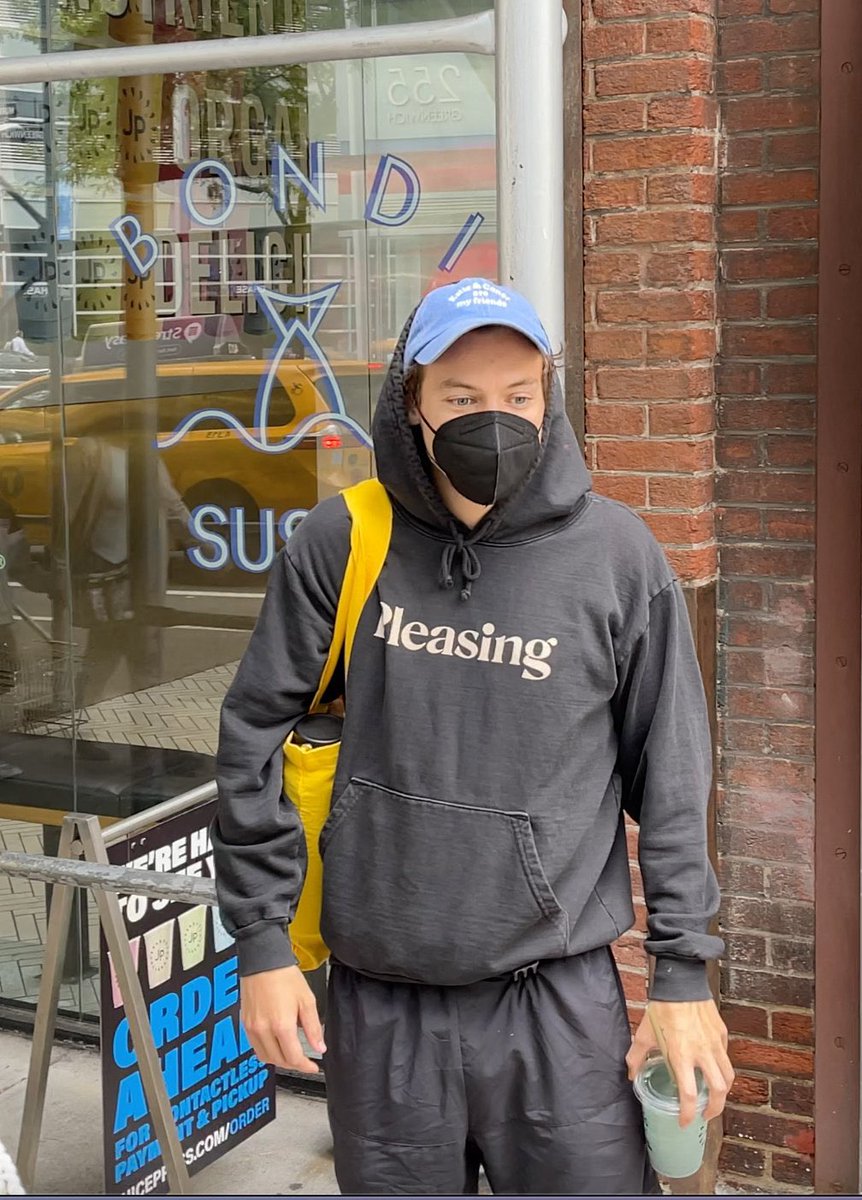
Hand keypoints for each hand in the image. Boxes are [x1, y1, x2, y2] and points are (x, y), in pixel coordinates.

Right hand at [240, 965, 325, 1073]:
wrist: (263, 961)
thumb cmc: (284, 976)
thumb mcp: (307, 1000)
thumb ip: (313, 1028)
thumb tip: (319, 1047)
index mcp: (281, 1025)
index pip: (294, 1058)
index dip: (306, 1066)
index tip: (312, 1067)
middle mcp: (264, 1030)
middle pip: (279, 1061)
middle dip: (294, 1064)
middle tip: (304, 1060)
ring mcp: (252, 1028)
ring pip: (265, 1058)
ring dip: (279, 1060)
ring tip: (290, 1053)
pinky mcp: (245, 1024)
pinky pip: (256, 1047)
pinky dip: (267, 1051)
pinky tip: (276, 1043)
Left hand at [626, 999, 733, 1127]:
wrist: (680, 982)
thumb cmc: (661, 1007)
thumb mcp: (644, 1033)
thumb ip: (636, 1057)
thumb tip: (631, 1075)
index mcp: (681, 1055)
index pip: (688, 1095)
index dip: (687, 1114)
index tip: (684, 1122)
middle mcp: (702, 1052)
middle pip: (718, 1091)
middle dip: (713, 1109)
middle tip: (704, 1115)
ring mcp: (715, 1043)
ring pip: (728, 1076)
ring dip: (723, 1092)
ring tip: (713, 1097)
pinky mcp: (722, 1034)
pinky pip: (725, 1056)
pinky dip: (722, 1067)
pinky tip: (712, 1068)